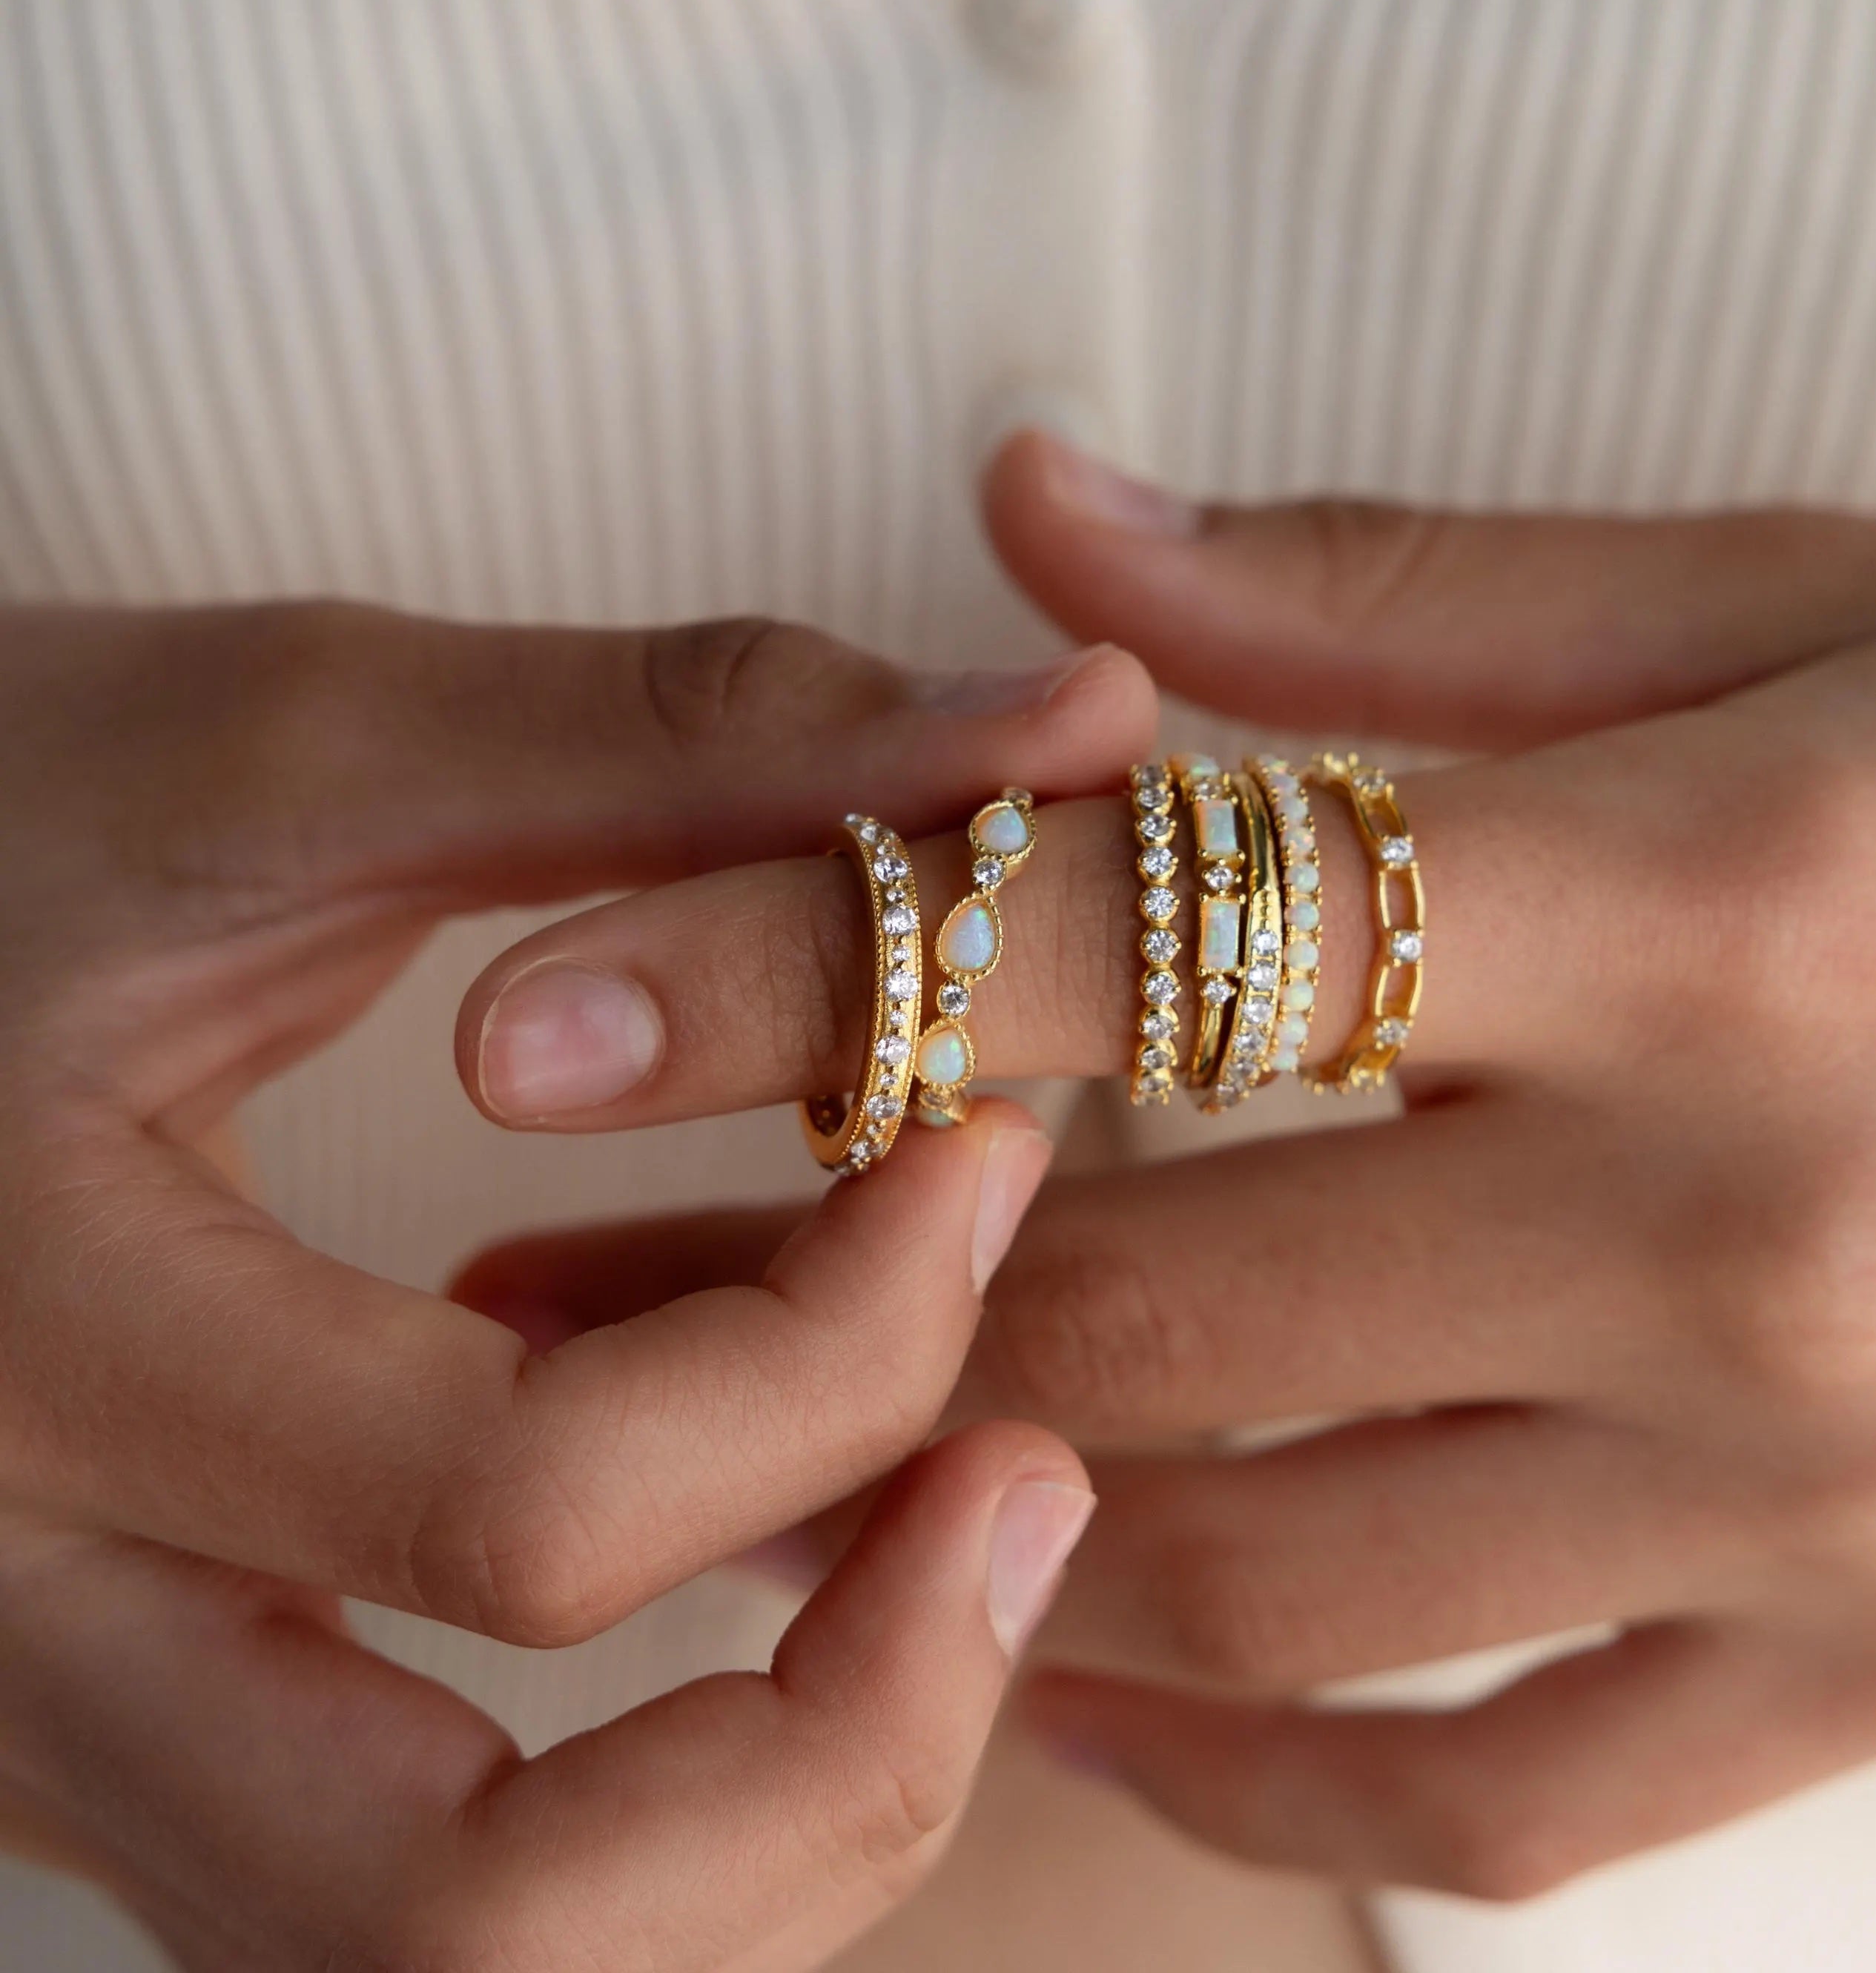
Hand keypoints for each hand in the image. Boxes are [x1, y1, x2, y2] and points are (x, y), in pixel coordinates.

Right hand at [0, 600, 1146, 1968]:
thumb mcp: (299, 741)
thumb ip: (689, 737)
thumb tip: (1080, 717)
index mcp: (36, 1359)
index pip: (530, 1520)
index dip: (848, 1357)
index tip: (990, 1158)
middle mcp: (18, 1626)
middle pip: (480, 1929)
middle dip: (848, 1743)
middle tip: (1026, 1487)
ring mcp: (66, 1717)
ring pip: (462, 1969)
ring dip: (779, 1812)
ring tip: (952, 1540)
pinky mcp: (133, 1714)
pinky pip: (436, 1882)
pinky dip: (673, 1786)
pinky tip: (769, 1551)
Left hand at [453, 435, 1875, 1901]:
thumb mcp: (1790, 598)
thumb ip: (1376, 590)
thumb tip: (1035, 516)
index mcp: (1724, 901)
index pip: (1153, 938)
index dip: (804, 964)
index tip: (539, 1015)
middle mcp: (1765, 1220)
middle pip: (1156, 1306)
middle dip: (815, 1312)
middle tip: (581, 1307)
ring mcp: (1835, 1484)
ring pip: (1275, 1579)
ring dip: (971, 1538)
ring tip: (758, 1481)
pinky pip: (1497, 1780)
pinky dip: (1250, 1759)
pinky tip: (1081, 1667)